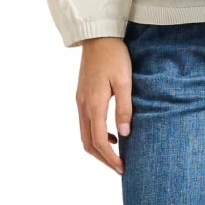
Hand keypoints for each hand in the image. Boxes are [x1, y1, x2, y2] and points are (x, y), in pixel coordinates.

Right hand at [76, 37, 133, 175]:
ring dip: (98, 148)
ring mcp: (80, 101)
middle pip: (88, 143)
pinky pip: (85, 123)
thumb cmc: (114, 56)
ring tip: (116, 154)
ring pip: (84, 134)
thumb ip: (124, 108)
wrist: (97, 36)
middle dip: (103, 159)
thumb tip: (124, 134)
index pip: (99, 141)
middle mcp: (83, 106)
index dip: (110, 158)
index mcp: (94, 104)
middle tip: (119, 167)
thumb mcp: (124, 81)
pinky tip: (111, 132)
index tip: (122, 168)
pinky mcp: (81, 95)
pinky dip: (95, 134)